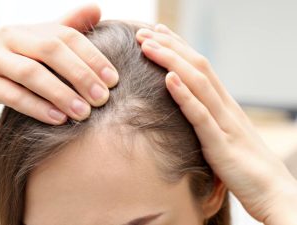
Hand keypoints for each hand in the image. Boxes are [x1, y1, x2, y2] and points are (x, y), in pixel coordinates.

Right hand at [0, 3, 117, 124]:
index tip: (114, 80)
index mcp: (29, 29)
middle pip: (51, 50)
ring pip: (31, 73)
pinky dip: (37, 107)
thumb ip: (66, 29)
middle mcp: (11, 38)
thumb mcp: (37, 46)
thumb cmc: (10, 65)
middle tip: (102, 99)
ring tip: (84, 112)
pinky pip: (11, 94)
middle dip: (81, 75)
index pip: (68, 36)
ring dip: (62, 93)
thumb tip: (97, 8)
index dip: (93, 57)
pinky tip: (58, 119)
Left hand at [136, 25, 296, 224]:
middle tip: (144, 31)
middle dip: (169, 46)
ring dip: (171, 61)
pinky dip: (184, 95)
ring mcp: (224, 123)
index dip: (178, 47)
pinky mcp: (221, 144)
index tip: (157, 33)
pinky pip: (200, 115)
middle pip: (196, 67)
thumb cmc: (245, 164)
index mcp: (224, 104)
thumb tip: (189, 108)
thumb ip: (208, 119)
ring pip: (197, 83)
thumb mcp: (224, 134)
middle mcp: (225, 106)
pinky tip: (168, 79)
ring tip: (148, 45)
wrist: (272, 191)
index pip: (200, 67)